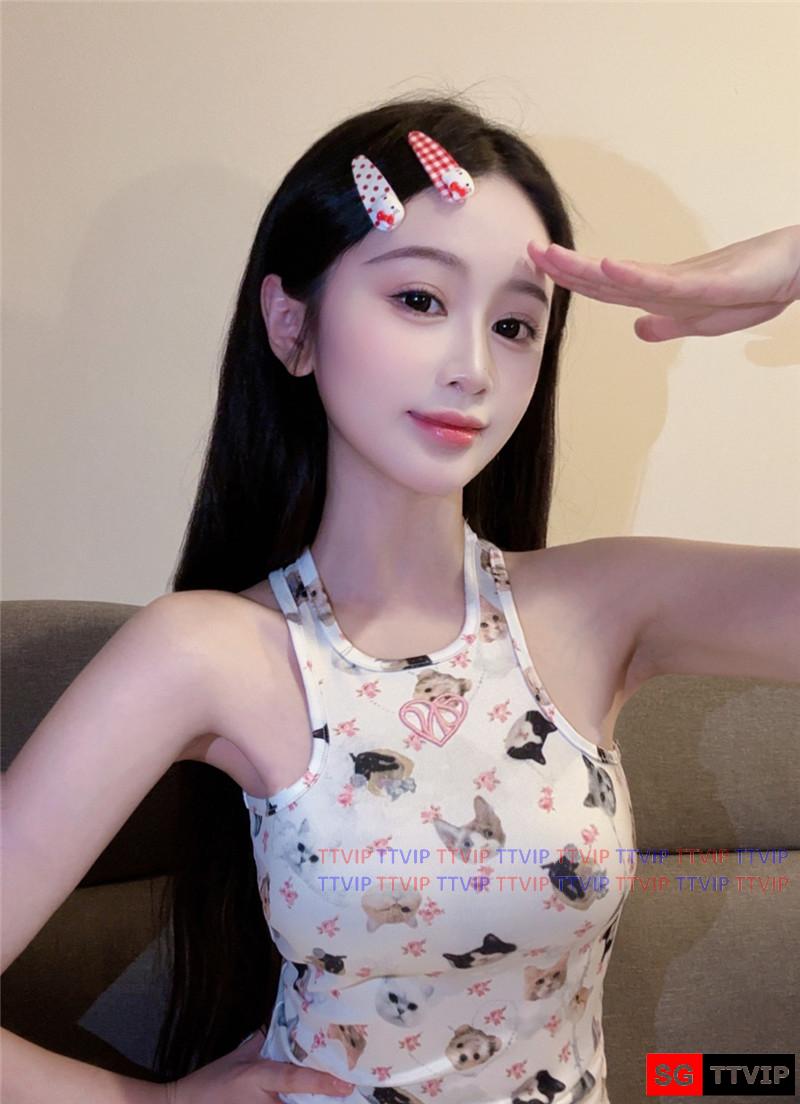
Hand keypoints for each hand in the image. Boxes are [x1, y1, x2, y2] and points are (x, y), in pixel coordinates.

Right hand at [164, 1027, 355, 1102]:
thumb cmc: (213, 1081)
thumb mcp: (240, 1056)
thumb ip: (266, 1041)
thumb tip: (290, 1023)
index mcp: (258, 1077)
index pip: (294, 1078)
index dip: (321, 1082)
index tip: (346, 1085)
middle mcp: (263, 1102)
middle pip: (300, 1103)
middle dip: (324, 1098)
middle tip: (348, 1090)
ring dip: (309, 1102)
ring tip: (335, 1095)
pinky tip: (311, 1100)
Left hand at [528, 225, 799, 340]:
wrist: (798, 267)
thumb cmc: (757, 286)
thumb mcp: (705, 318)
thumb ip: (670, 322)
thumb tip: (636, 330)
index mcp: (660, 293)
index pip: (605, 288)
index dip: (571, 279)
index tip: (539, 266)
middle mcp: (664, 282)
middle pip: (604, 278)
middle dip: (564, 266)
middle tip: (528, 250)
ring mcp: (683, 280)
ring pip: (623, 276)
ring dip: (584, 267)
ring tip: (550, 255)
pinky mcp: (707, 282)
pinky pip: (663, 282)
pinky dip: (633, 275)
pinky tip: (607, 267)